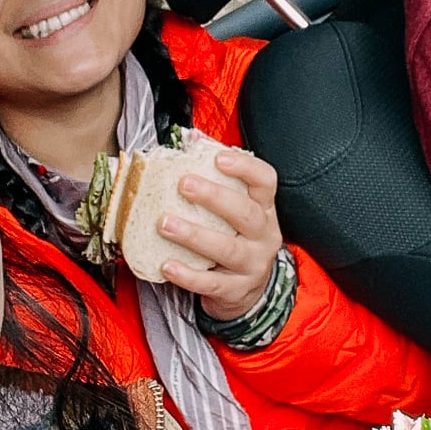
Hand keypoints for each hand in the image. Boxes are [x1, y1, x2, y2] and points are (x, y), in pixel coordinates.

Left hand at [159, 151, 283, 321]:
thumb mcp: (233, 210)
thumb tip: (189, 138)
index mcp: (264, 210)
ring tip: (164, 223)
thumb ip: (215, 176)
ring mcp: (252, 265)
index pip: (265, 181)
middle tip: (183, 184)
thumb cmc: (235, 238)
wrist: (249, 291)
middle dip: (214, 197)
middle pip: (246, 214)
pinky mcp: (236, 291)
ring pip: (227, 249)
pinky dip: (187, 275)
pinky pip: (211, 283)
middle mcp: (264, 236)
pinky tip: (166, 265)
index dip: (244, 167)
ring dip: (194, 235)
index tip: (218, 158)